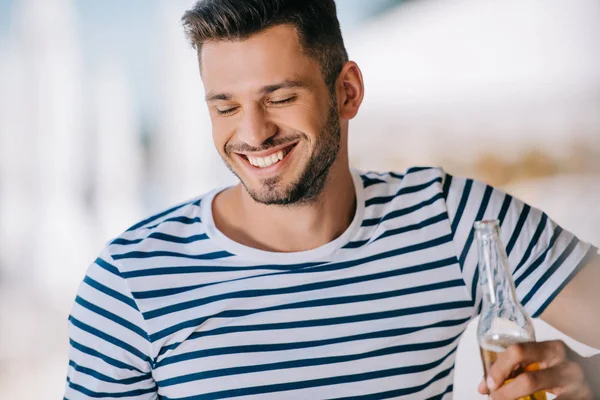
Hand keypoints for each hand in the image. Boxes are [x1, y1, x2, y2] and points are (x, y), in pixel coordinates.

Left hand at [477, 340, 594, 399]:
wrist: (593, 375)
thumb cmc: (556, 367)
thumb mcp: (539, 361)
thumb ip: (513, 368)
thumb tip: (483, 387)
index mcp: (550, 347)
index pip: (517, 351)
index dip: (498, 369)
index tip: (489, 384)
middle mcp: (565, 363)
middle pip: (528, 379)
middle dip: (506, 392)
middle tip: (495, 398)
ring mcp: (576, 384)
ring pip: (539, 396)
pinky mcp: (583, 398)